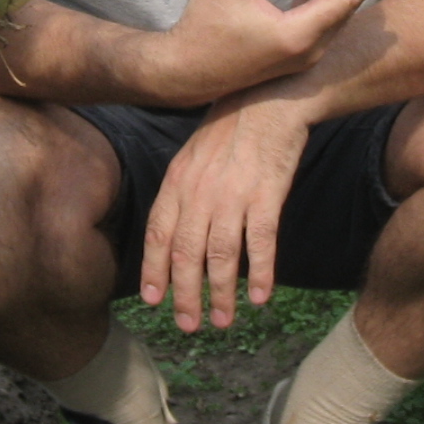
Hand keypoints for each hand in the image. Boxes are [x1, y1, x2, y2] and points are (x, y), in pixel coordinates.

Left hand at [138, 95, 311, 330]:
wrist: (270, 99)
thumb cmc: (231, 127)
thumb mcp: (192, 155)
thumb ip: (181, 192)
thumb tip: (171, 232)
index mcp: (177, 181)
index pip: (158, 235)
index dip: (154, 271)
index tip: (154, 300)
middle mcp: (199, 192)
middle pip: (186, 255)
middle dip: (185, 295)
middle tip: (188, 325)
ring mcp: (232, 195)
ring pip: (221, 257)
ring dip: (220, 294)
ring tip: (221, 320)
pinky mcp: (266, 196)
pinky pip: (260, 244)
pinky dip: (260, 274)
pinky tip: (260, 297)